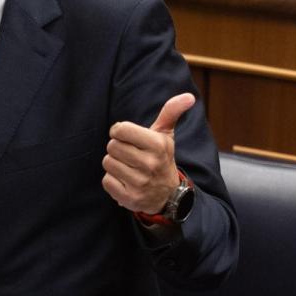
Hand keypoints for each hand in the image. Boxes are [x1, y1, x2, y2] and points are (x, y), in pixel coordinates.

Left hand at [101, 93, 194, 213]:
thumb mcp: (166, 135)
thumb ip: (171, 112)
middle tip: (130, 154)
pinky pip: (106, 181)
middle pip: (112, 146)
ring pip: (108, 163)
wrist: (168, 195)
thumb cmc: (161, 158)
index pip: (120, 129)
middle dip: (117, 148)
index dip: (119, 131)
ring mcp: (140, 183)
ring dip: (115, 164)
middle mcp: (150, 164)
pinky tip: (125, 181)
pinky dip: (112, 180)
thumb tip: (189, 96)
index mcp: (158, 145)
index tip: (126, 136)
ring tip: (129, 167)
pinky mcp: (130, 198)